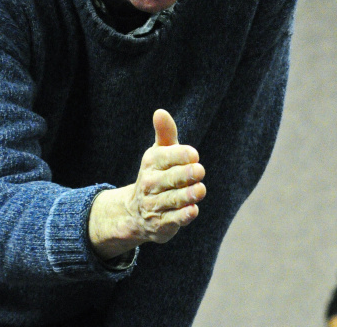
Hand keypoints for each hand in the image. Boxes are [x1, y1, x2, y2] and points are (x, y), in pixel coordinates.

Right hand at [89, 109, 206, 259]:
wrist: (136, 212)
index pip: (165, 157)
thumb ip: (165, 133)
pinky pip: (173, 220)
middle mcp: (150, 184)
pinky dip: (183, 216)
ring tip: (200, 190)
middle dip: (185, 175)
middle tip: (199, 171)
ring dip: (187, 195)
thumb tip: (160, 111)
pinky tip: (193, 210)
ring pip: (172, 199)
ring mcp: (154, 205)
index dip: (180, 155)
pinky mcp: (161, 224)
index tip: (194, 155)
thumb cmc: (157, 175)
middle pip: (169, 179)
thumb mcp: (160, 152)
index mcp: (151, 163)